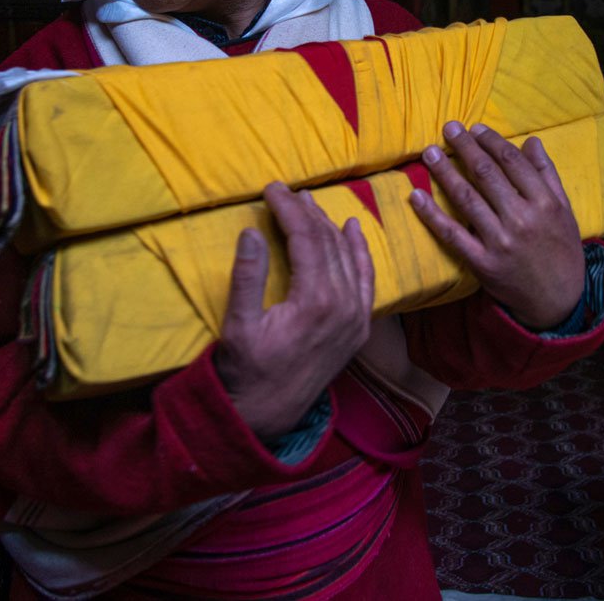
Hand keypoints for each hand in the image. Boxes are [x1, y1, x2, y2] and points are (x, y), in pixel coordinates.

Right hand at [214, 182, 374, 439]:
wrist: (270, 415)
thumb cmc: (247, 371)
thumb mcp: (239, 325)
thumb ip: (248, 277)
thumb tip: (250, 231)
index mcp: (317, 302)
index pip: (306, 239)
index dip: (288, 209)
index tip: (272, 188)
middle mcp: (345, 305)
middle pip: (328, 242)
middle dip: (306, 212)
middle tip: (284, 191)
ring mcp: (357, 317)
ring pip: (347, 256)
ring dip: (328, 225)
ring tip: (308, 202)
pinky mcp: (359, 327)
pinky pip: (365, 278)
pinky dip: (359, 251)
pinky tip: (352, 229)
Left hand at [408, 121, 583, 330]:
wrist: (558, 300)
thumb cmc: (561, 250)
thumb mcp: (565, 210)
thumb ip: (547, 175)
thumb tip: (531, 141)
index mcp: (545, 203)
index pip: (512, 162)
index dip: (490, 142)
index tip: (475, 128)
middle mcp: (522, 219)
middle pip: (486, 175)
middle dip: (465, 148)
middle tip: (448, 128)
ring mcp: (500, 241)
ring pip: (466, 198)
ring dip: (444, 172)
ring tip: (429, 152)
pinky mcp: (482, 262)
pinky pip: (452, 234)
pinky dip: (431, 215)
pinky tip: (416, 196)